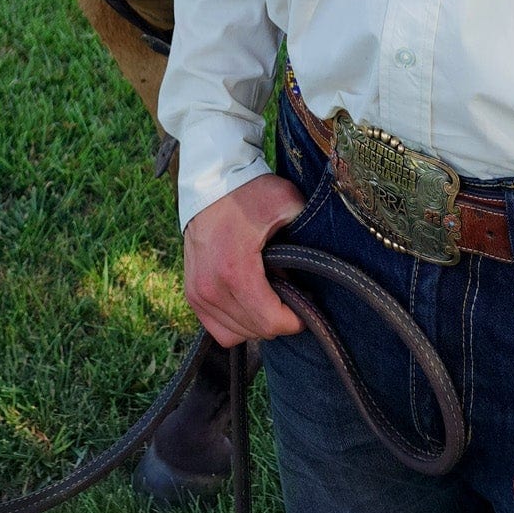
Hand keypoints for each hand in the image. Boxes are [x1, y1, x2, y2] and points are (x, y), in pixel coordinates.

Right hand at [182, 173, 306, 346]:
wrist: (210, 178)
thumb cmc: (248, 191)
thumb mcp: (286, 202)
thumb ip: (307, 232)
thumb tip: (321, 266)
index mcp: (234, 270)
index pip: (270, 322)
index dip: (295, 320)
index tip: (306, 304)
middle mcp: (211, 287)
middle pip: (255, 330)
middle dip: (278, 318)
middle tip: (290, 294)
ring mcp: (198, 292)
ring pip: (236, 334)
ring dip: (257, 322)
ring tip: (270, 296)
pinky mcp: (191, 292)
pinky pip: (217, 329)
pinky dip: (236, 324)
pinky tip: (249, 304)